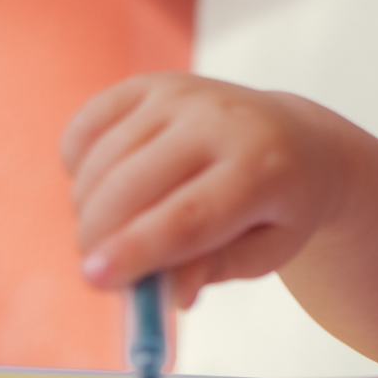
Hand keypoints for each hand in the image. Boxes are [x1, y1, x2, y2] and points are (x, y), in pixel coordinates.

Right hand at [61, 73, 347, 308]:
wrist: (296, 140)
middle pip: (132, 187)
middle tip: (97, 270)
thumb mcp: (265, 252)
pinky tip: (109, 184)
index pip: (188, 217)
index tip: (93, 279)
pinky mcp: (150, 84)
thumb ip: (214, 270)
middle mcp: (221, 120)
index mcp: (263, 168)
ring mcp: (182, 94)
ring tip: (116, 230)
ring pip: (103, 160)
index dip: (136, 250)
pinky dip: (81, 166)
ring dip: (88, 208)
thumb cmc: (275, 209)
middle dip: (98, 236)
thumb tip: (169, 293)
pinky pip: (87, 127)